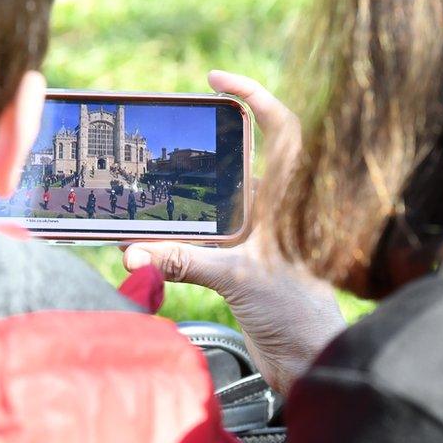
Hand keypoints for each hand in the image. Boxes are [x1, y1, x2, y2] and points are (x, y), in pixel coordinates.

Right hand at [123, 71, 344, 395]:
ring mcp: (260, 235)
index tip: (217, 80)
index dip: (255, 95)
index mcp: (289, 200)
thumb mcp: (240, 281)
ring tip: (148, 178)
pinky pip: (208, 231)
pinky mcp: (245, 261)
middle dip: (205, 141)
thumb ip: (185, 261)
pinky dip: (180, 228)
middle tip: (169, 129)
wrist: (310, 362)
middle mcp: (275, 211)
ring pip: (220, 195)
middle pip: (241, 158)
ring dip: (187, 188)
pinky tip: (150, 234)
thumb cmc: (298, 316)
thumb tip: (133, 250)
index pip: (281, 128)